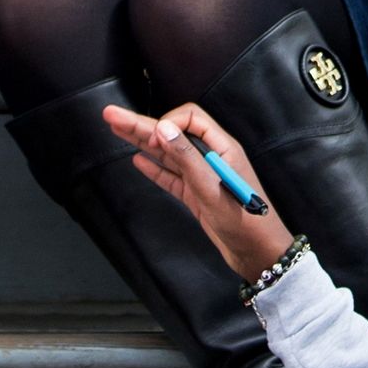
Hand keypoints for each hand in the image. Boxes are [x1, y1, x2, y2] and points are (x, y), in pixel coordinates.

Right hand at [102, 102, 294, 281]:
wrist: (256, 252)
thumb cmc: (243, 219)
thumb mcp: (211, 186)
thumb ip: (186, 156)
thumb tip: (162, 128)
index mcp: (221, 148)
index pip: (190, 118)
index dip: (168, 122)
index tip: (153, 138)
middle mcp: (210, 158)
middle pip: (172, 134)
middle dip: (142, 124)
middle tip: (111, 115)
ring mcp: (201, 177)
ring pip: (167, 154)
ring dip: (142, 142)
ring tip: (116, 130)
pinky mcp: (195, 195)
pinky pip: (170, 176)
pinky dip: (153, 168)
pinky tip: (137, 159)